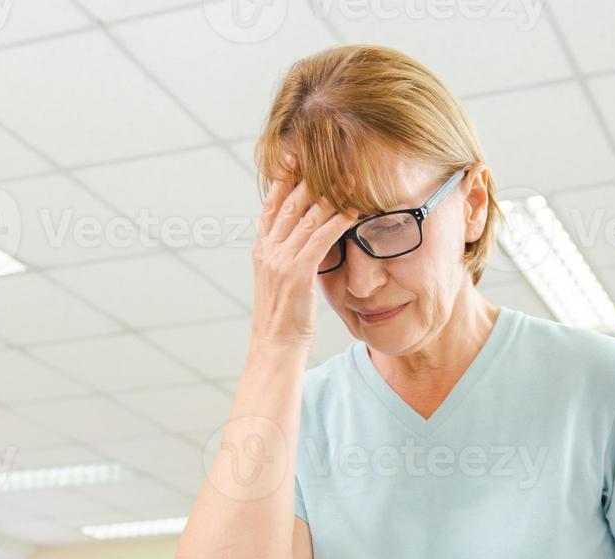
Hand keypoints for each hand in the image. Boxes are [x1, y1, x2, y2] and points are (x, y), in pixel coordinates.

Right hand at [251, 170, 354, 353]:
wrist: (274, 346)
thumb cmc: (284, 318)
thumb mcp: (281, 281)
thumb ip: (289, 256)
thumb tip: (306, 240)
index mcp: (261, 248)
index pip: (272, 204)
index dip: (284, 179)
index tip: (295, 157)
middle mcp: (268, 249)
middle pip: (290, 203)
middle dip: (310, 178)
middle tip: (330, 158)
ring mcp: (280, 259)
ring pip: (307, 217)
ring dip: (331, 195)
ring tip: (350, 178)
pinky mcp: (297, 272)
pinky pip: (321, 239)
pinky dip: (338, 222)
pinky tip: (353, 211)